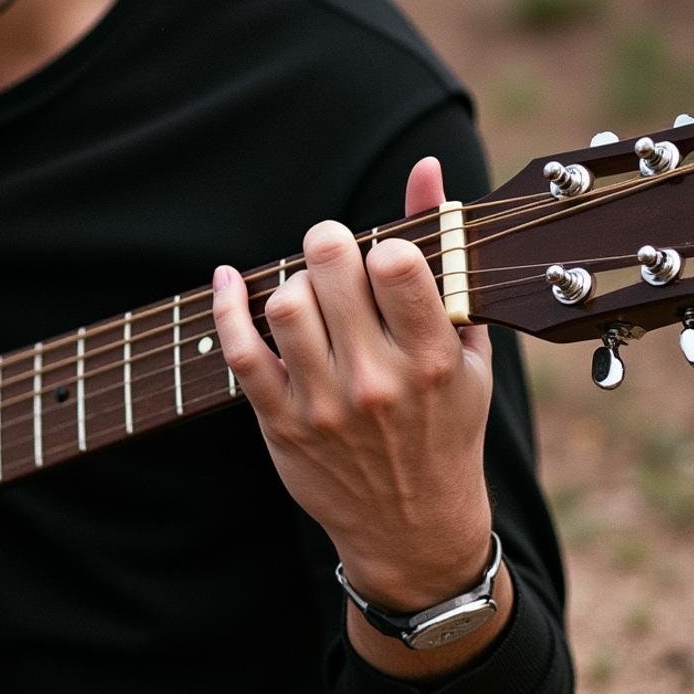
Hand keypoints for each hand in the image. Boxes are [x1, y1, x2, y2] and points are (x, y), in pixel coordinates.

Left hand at [210, 156, 494, 609]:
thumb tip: (424, 167)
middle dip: (326, 246)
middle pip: (330, 273)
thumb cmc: (444, 425)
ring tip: (305, 291)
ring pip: (284, 307)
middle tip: (330, 253)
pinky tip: (227, 283)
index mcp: (434, 358)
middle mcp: (379, 381)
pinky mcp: (280, 423)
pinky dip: (226, 308)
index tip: (379, 255)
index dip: (380, 245)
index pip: (397, 267)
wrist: (412, 526)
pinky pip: (240, 353)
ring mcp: (324, 405)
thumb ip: (448, 256)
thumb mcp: (467, 349)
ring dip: (288, 282)